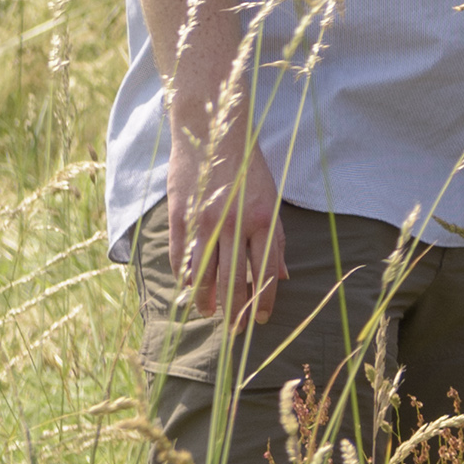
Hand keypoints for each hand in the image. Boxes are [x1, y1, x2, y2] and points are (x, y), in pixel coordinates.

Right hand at [168, 133, 285, 325]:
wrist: (214, 135)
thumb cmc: (250, 170)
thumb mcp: (273, 201)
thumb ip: (276, 240)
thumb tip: (283, 276)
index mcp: (263, 219)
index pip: (264, 271)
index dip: (263, 300)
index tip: (260, 320)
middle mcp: (234, 223)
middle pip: (232, 279)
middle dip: (233, 310)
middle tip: (234, 328)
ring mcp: (204, 221)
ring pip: (202, 273)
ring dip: (204, 299)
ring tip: (206, 313)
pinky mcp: (180, 217)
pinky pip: (180, 256)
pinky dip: (184, 276)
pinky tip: (188, 288)